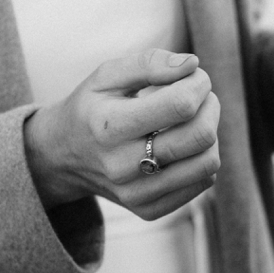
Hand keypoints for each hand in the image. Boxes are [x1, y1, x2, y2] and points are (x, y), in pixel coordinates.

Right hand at [23, 49, 221, 219]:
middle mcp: (120, 165)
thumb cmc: (92, 107)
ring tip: (194, 119)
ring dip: (212, 133)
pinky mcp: (148, 210)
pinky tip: (183, 145)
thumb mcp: (107, 75)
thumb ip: (148, 63)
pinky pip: (202, 182)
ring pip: (208, 164)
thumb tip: (193, 65)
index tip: (194, 75)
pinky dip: (201, 158)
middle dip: (210, 106)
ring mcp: (135, 193)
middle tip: (200, 96)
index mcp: (108, 126)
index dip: (199, 84)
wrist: (62, 156)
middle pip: (200, 136)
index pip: (180, 105)